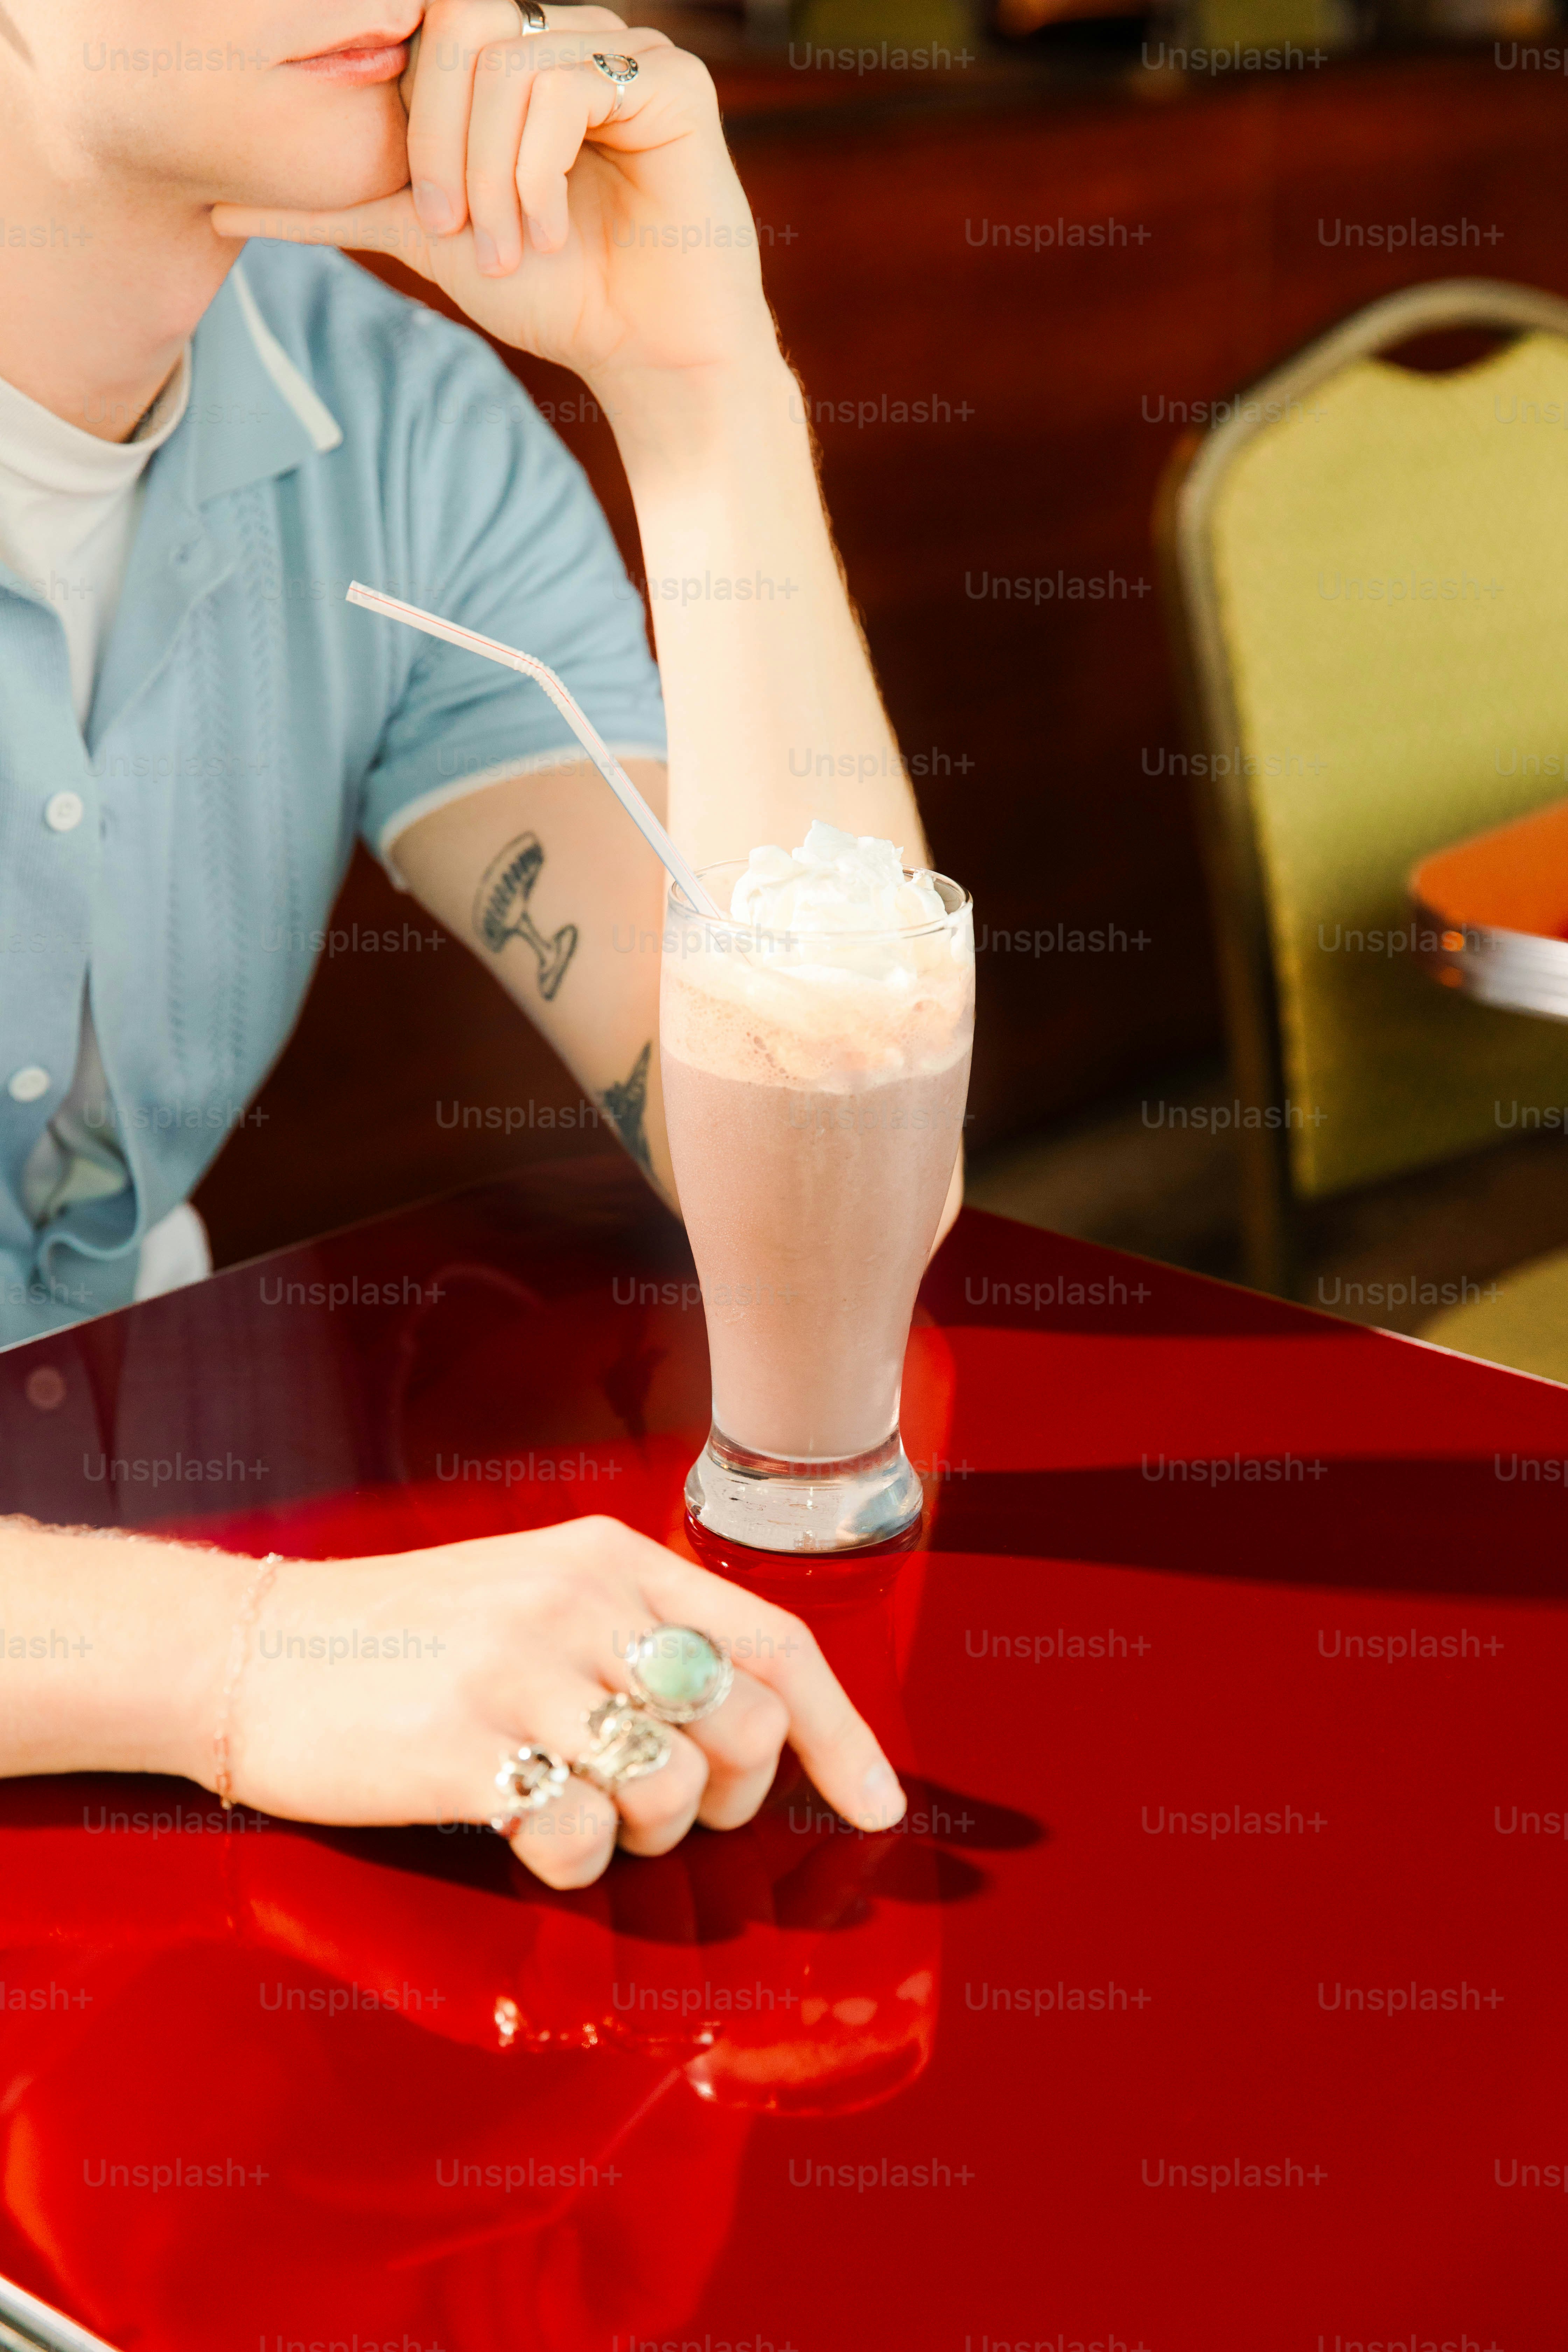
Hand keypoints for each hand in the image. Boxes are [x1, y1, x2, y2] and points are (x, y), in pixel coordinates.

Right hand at [200, 1516, 905, 1887]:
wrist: (249, 1648)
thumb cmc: (406, 1636)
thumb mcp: (536, 1589)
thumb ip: (638, 1631)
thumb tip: (754, 1715)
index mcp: (610, 1557)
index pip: (773, 1642)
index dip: (842, 1731)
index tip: (880, 1803)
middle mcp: (581, 1600)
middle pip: (742, 1725)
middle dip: (731, 1796)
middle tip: (674, 1811)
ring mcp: (522, 1668)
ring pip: (668, 1788)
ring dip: (644, 1833)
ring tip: (578, 1808)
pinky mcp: (466, 1744)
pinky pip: (579, 1840)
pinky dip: (569, 1862)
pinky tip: (518, 1830)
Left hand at [210, 3, 778, 392]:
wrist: (647, 355)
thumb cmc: (555, 296)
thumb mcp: (425, 239)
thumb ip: (339, 207)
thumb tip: (221, 206)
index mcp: (511, 62)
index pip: (428, 32)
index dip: (412, 118)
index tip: (432, 218)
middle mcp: (565, 38)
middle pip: (459, 33)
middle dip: (442, 146)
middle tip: (460, 232)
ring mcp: (622, 51)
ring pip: (507, 66)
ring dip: (494, 174)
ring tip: (514, 245)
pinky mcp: (672, 80)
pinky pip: (567, 86)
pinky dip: (541, 171)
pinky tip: (554, 230)